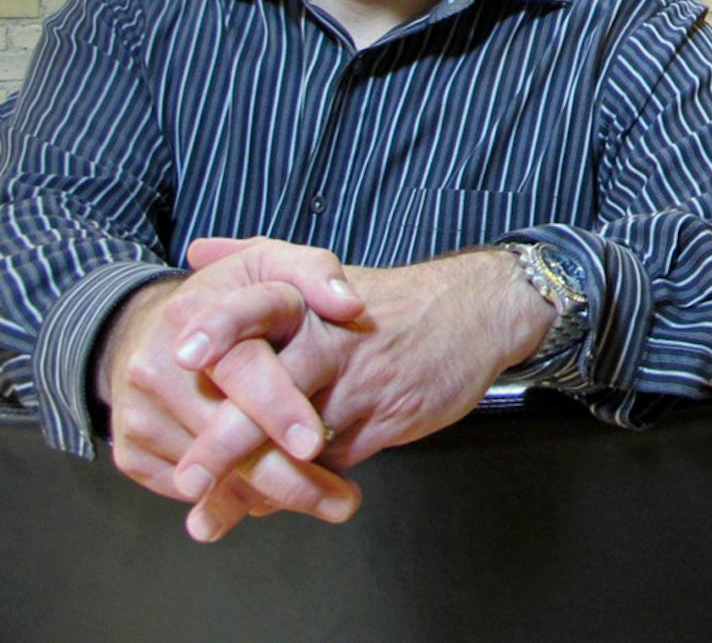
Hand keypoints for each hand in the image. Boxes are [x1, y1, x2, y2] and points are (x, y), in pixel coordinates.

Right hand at [97, 237, 368, 531]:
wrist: (150, 331)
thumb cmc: (235, 300)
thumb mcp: (273, 267)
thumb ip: (316, 274)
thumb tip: (350, 305)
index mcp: (194, 314)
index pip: (239, 366)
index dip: (275, 405)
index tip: (312, 441)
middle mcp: (156, 366)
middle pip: (226, 433)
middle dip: (287, 475)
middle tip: (344, 501)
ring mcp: (138, 413)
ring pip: (213, 474)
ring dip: (275, 495)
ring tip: (334, 501)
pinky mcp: (130, 453)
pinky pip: (189, 491)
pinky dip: (238, 501)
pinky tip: (281, 498)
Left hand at [171, 244, 552, 540]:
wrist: (476, 312)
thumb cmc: (389, 301)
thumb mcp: (325, 273)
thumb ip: (256, 262)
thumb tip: (197, 249)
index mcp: (309, 301)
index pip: (257, 307)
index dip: (220, 329)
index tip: (181, 358)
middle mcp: (332, 339)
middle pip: (272, 390)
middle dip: (225, 442)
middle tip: (187, 478)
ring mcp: (361, 383)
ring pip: (301, 440)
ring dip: (255, 483)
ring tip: (212, 515)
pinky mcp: (388, 418)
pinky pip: (334, 462)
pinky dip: (300, 485)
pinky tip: (272, 498)